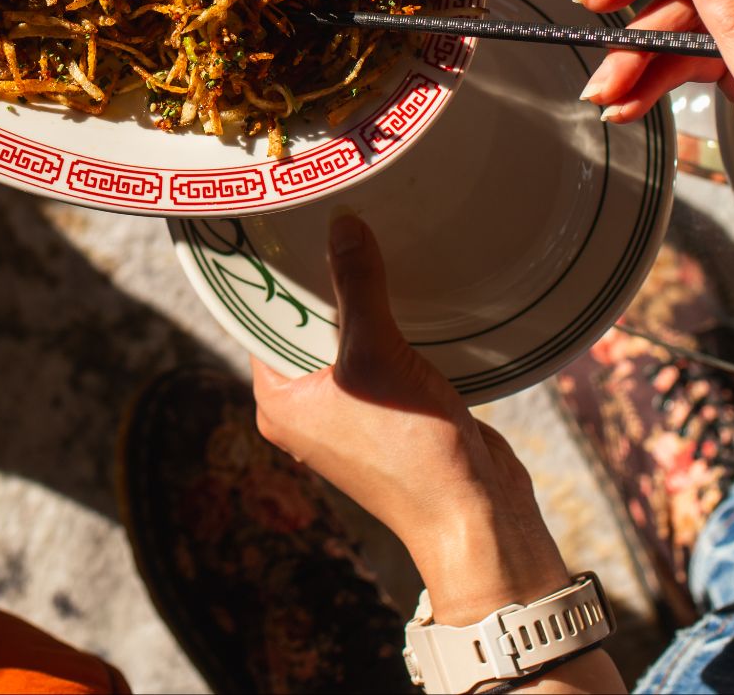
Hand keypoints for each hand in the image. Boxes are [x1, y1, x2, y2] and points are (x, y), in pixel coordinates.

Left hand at [251, 215, 568, 624]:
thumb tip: (341, 225)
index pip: (257, 321)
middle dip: (320, 281)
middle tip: (329, 219)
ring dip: (360, 303)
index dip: (269, 275)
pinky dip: (389, 326)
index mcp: (279, 402)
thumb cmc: (412, 449)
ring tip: (368, 242)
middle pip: (302, 325)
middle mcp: (305, 409)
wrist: (475, 514)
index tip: (279, 224)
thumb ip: (358, 287)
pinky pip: (379, 354)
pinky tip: (403, 289)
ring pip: (345, 338)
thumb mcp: (377, 354)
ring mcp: (348, 412)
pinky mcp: (389, 412)